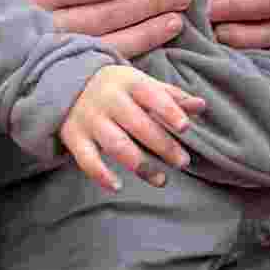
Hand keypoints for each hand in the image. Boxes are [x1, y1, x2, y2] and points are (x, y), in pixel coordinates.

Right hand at [0, 0, 191, 61]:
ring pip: (106, 42)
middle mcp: (44, 24)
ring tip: (177, 18)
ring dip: (146, 30)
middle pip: (110, 13)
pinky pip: (92, 65)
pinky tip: (147, 46)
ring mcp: (45, 53)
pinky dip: (124, 57)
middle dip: (151, 1)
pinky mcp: (45, 72)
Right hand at [58, 60, 200, 190]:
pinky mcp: (74, 137)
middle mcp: (108, 100)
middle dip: (163, 145)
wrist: (67, 83)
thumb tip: (201, 106)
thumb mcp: (143, 85)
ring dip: (140, 165)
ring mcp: (90, 119)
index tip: (185, 127)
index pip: (152, 95)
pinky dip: (100, 174)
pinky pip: (86, 159)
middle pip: (138, 125)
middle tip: (184, 162)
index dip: (169, 111)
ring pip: (116, 145)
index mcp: (129, 82)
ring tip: (162, 180)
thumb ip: (172, 97)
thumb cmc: (118, 88)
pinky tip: (117, 187)